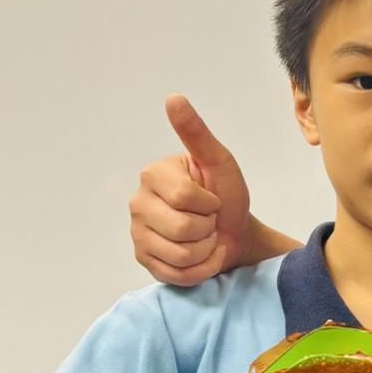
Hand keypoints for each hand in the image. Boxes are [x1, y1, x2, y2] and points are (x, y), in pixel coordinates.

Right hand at [129, 95, 253, 284]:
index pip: (184, 197)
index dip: (209, 203)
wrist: (234, 234)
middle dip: (208, 228)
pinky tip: (203, 257)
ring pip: (180, 254)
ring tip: (207, 238)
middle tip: (209, 221)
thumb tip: (173, 98)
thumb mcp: (218, 162)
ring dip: (207, 250)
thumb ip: (196, 133)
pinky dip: (201, 269)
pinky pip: (177, 274)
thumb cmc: (226, 196)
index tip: (211, 199)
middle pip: (181, 229)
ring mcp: (138, 234)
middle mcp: (137, 203)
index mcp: (152, 175)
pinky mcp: (144, 260)